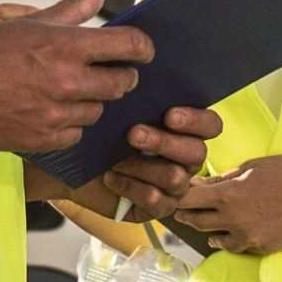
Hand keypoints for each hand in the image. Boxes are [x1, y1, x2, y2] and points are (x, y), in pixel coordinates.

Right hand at [0, 0, 150, 152]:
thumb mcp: (29, 23)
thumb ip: (71, 10)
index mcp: (66, 45)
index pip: (130, 45)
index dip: (143, 47)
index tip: (142, 51)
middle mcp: (67, 81)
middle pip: (122, 83)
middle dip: (120, 76)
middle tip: (108, 73)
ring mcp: (56, 114)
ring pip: (98, 111)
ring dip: (90, 101)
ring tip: (65, 91)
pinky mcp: (43, 139)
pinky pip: (75, 135)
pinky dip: (69, 125)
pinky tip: (50, 112)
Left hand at [29, 105, 222, 220]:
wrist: (70, 163)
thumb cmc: (99, 130)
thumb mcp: (118, 109)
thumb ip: (140, 96)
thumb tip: (144, 74)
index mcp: (185, 130)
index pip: (211, 125)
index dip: (197, 121)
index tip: (169, 115)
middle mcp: (184, 158)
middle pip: (197, 153)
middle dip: (165, 143)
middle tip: (133, 134)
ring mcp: (173, 185)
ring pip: (177, 178)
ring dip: (143, 167)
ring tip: (116, 160)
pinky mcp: (157, 207)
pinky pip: (158, 203)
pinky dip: (132, 187)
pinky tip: (110, 177)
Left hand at [173, 155, 281, 255]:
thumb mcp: (250, 168)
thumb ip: (221, 180)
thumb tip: (196, 185)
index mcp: (229, 194)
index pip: (188, 199)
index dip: (176, 197)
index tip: (171, 195)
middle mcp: (235, 219)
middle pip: (197, 221)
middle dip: (186, 215)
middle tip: (180, 211)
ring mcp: (249, 236)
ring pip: (216, 239)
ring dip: (207, 231)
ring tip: (202, 224)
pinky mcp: (263, 247)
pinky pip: (240, 246)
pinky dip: (232, 240)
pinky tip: (229, 235)